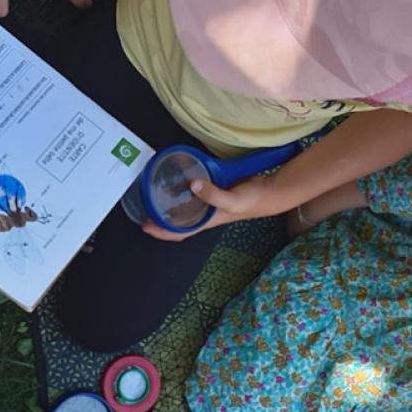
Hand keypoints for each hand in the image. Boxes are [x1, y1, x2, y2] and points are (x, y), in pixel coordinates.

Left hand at [141, 176, 280, 240]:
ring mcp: (208, 203)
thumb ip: (213, 194)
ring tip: (153, 194)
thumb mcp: (232, 200)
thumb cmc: (252, 200)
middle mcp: (204, 214)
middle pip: (176, 222)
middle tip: (143, 207)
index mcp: (206, 220)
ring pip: (183, 208)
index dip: (160, 232)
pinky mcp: (212, 190)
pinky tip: (177, 180)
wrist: (269, 191)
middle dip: (159, 218)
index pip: (178, 232)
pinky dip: (182, 189)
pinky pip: (192, 192)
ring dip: (168, 204)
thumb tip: (193, 185)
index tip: (144, 226)